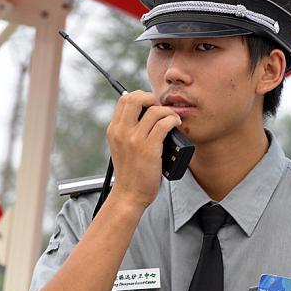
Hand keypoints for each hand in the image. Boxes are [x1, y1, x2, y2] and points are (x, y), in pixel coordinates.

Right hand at [106, 90, 181, 208]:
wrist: (129, 194)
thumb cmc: (130, 172)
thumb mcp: (121, 147)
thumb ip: (128, 130)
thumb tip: (145, 113)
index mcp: (114, 130)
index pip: (125, 99)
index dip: (141, 96)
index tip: (151, 104)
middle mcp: (122, 132)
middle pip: (136, 98)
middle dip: (152, 98)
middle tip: (161, 108)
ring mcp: (135, 140)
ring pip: (154, 110)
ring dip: (167, 111)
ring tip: (172, 118)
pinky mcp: (148, 149)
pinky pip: (163, 124)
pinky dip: (172, 120)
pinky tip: (175, 124)